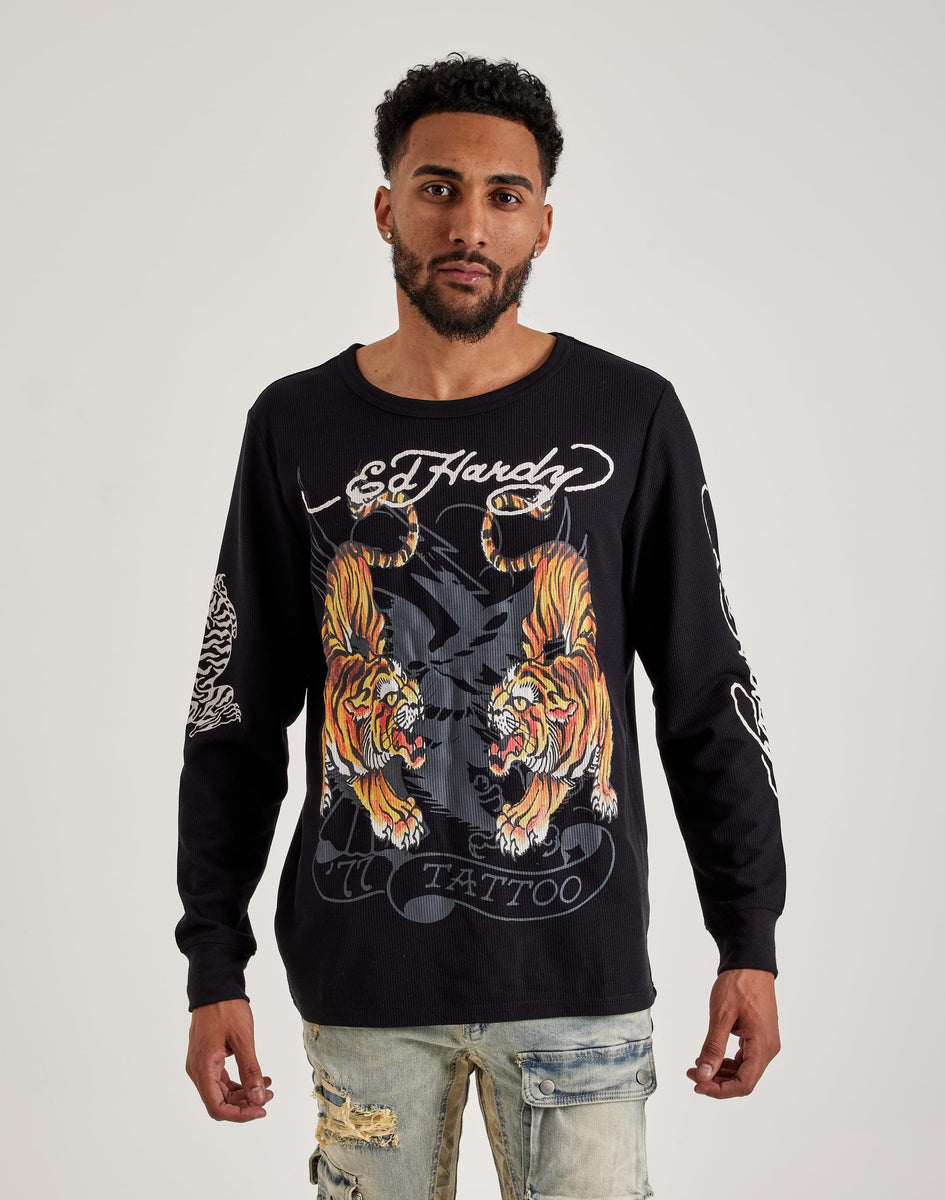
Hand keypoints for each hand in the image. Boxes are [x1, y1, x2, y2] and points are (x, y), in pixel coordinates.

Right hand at [186, 998, 273, 1121]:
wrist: (215, 987)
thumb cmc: (226, 1009)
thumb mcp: (243, 1039)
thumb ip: (250, 1070)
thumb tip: (258, 1098)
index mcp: (203, 1069)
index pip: (217, 1107)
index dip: (239, 1115)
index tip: (261, 1110)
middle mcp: (198, 1071)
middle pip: (219, 1102)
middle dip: (244, 1104)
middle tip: (268, 1097)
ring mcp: (200, 1065)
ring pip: (221, 1092)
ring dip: (243, 1094)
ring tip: (267, 1087)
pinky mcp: (206, 1058)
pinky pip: (221, 1079)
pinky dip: (239, 1082)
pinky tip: (258, 1077)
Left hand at [687, 968, 779, 1098]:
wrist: (750, 963)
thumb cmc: (738, 985)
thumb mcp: (721, 1016)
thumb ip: (713, 1047)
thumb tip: (704, 1075)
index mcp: (762, 1046)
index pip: (744, 1083)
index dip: (721, 1090)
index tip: (699, 1086)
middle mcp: (768, 1049)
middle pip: (744, 1080)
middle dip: (717, 1082)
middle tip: (692, 1076)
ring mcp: (765, 1043)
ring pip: (743, 1070)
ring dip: (720, 1072)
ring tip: (697, 1067)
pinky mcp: (759, 1037)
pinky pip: (744, 1058)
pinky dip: (727, 1061)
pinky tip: (710, 1057)